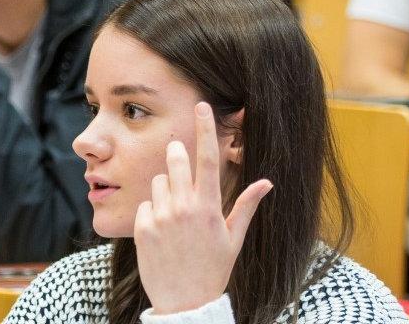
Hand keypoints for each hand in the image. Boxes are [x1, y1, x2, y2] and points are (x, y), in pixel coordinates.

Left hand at [135, 102, 273, 313]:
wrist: (185, 302)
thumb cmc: (213, 269)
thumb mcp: (234, 239)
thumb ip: (247, 206)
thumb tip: (267, 181)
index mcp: (210, 207)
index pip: (209, 158)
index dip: (206, 129)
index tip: (202, 106)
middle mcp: (184, 207)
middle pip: (175, 160)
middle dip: (176, 155)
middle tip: (180, 166)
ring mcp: (161, 217)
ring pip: (157, 182)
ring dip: (164, 191)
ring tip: (174, 217)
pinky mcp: (142, 228)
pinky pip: (143, 204)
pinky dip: (150, 213)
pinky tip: (160, 233)